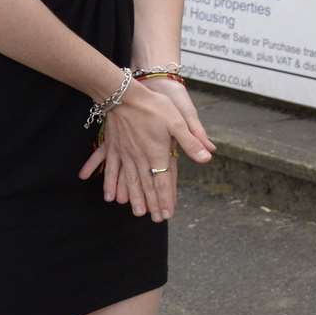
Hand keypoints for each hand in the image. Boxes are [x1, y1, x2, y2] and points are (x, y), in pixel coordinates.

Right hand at [79, 76, 213, 222]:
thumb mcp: (178, 122)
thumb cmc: (154, 107)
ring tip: (136, 212)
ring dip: (133, 198)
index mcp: (157, 154)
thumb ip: (191, 142)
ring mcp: (125, 154)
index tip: (167, 214)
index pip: (163, 182)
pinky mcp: (113, 148)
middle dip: (152, 203)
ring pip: (129, 182)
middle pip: (146, 186)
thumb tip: (207, 157)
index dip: (165, 199)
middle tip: (156, 219)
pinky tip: (108, 195)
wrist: (125, 96)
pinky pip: (110, 170)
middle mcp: (140, 158)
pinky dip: (109, 184)